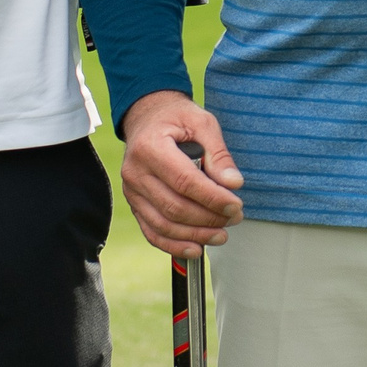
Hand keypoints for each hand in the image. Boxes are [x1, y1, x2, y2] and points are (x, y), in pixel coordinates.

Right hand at [119, 91, 245, 258]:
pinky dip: (174, 245)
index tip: (236, 205)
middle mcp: (135, 171)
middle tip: (235, 217)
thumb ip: (219, 153)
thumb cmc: (176, 118)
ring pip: (164, 224)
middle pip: (175, 207)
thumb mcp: (202, 122)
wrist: (147, 117)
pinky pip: (152, 231)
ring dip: (196, 235)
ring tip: (221, 234)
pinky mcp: (134, 203)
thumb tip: (233, 184)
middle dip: (209, 218)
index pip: (184, 181)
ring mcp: (131, 190)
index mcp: (150, 147)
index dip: (213, 198)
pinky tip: (196, 248)